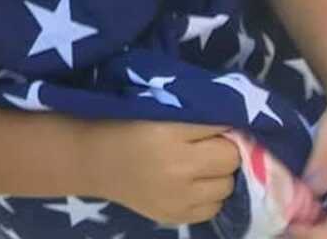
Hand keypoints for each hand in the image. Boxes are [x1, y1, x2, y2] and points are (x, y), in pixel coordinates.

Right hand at [83, 120, 239, 224]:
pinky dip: (209, 195)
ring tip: (201, 165)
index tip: (215, 121)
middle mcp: (179, 169)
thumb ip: (193, 114)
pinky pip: (213, 208)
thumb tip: (230, 121)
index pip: (220, 127)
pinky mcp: (176, 217)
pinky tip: (193, 184)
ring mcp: (179, 199)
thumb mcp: (157, 110)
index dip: (221, 123)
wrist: (96, 162)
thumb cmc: (126, 126)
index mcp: (170, 134)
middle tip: (209, 143)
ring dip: (219, 174)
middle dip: (224, 148)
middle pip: (229, 159)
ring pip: (226, 186)